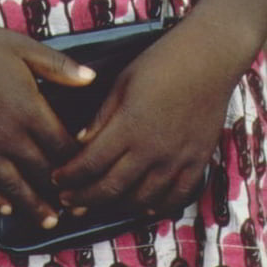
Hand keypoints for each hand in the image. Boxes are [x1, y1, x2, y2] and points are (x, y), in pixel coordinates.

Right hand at [0, 7, 95, 229]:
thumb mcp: (24, 48)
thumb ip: (59, 67)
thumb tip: (92, 78)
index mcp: (29, 109)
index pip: (61, 145)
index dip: (77, 162)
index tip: (87, 172)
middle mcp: (8, 135)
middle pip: (40, 171)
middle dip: (60, 192)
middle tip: (75, 208)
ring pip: (13, 186)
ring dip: (33, 205)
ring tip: (48, 220)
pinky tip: (6, 209)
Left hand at [51, 19, 239, 220]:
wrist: (209, 58)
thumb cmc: (162, 63)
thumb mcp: (122, 82)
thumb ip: (102, 117)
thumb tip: (81, 143)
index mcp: (129, 126)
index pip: (90, 164)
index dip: (70, 176)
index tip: (57, 179)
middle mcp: (152, 150)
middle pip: (111, 188)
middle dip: (84, 198)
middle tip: (68, 201)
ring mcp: (177, 160)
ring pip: (140, 200)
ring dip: (115, 207)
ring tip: (99, 205)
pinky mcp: (197, 162)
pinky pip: (175, 198)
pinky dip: (156, 207)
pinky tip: (143, 207)